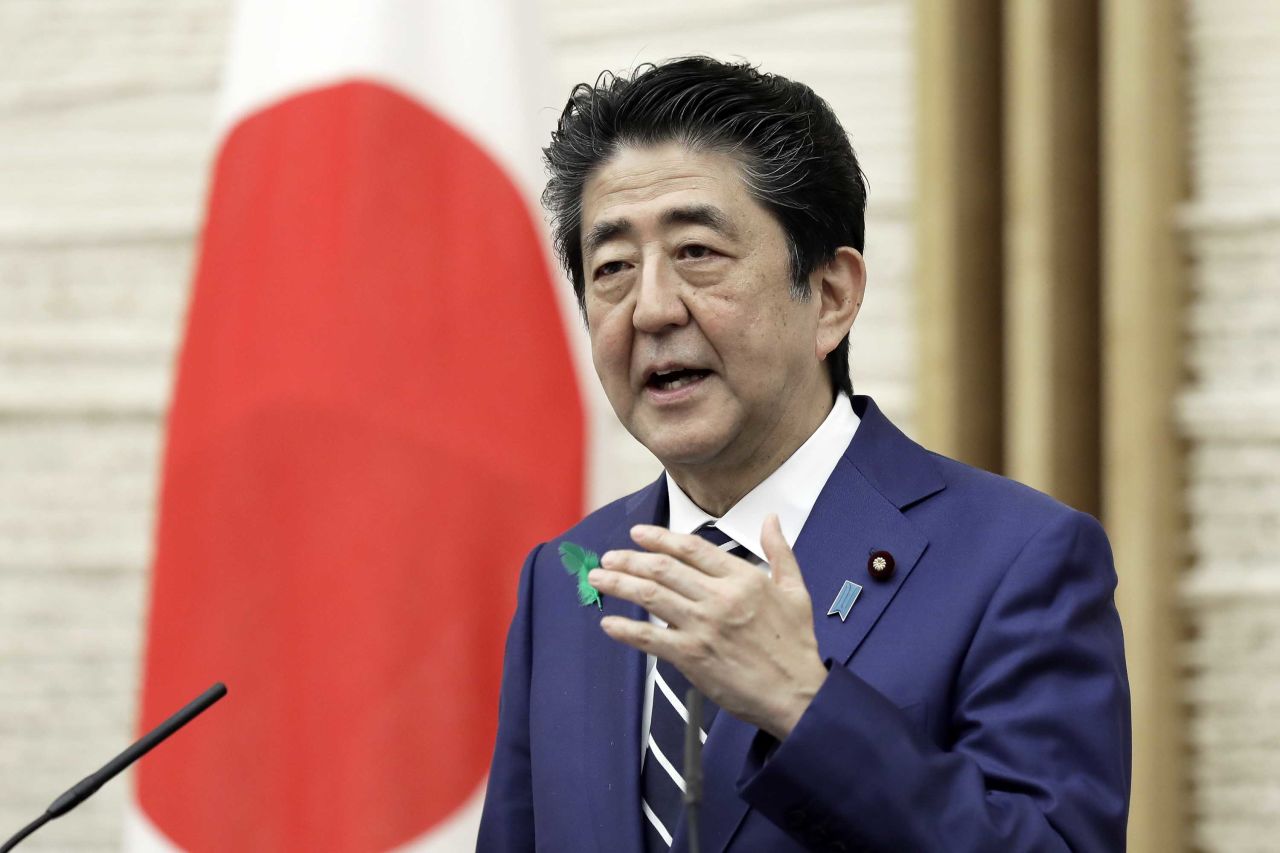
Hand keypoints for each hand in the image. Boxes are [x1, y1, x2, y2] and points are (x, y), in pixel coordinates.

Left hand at [588, 514, 827, 739]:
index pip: (691, 548)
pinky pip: (651, 639)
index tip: (637, 534)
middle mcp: (719, 598)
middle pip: (663, 568)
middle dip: (629, 559)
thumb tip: (771, 518)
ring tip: (598, 579)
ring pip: (651, 596)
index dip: (660, 538)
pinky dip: (626, 630)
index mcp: (742, 579)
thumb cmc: (795, 645)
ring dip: (619, 585)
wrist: (797, 695)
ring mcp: (703, 627)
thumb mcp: (795, 590)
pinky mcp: (692, 657)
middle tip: (607, 557)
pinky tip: (608, 623)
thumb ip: (779, 551)